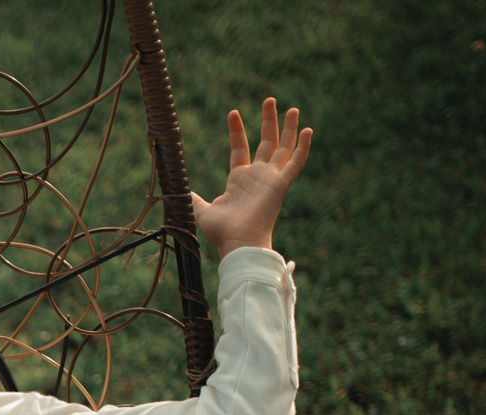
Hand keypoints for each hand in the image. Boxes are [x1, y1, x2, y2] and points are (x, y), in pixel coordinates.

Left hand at [191, 97, 312, 256]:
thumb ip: (193, 198)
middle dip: (269, 121)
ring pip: (283, 148)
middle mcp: (257, 177)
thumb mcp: (202, 210)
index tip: (233, 113)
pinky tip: (307, 130)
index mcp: (239, 180)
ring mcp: (270, 179)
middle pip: (267, 143)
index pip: (241, 149)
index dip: (237, 131)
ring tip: (291, 108)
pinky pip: (296, 163)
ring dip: (288, 128)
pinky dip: (302, 147)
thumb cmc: (221, 231)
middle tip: (270, 100)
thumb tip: (178, 193)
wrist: (237, 243)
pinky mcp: (281, 185)